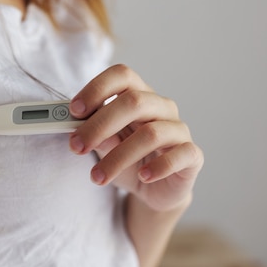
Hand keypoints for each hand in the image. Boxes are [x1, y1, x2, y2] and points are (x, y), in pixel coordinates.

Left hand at [69, 64, 203, 211]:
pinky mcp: (192, 155)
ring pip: (151, 134)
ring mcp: (179, 130)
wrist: (154, 191)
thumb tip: (82, 131)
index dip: (97, 88)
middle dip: (100, 124)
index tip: (74, 111)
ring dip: (119, 156)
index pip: (122, 75)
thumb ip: (97, 137)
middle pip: (133, 102)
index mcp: (138, 96)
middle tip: (76, 146)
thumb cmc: (128, 162)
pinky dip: (159, 166)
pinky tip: (143, 177)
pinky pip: (180, 155)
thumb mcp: (105, 149)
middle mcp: (161, 107)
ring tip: (98, 176)